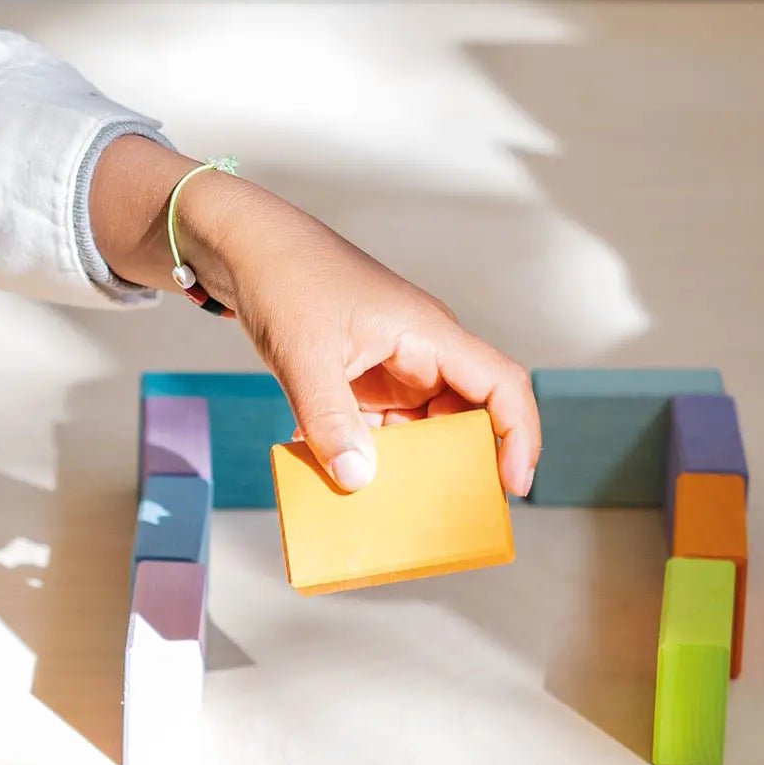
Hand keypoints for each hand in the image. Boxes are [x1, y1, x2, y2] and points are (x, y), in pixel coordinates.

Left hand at [89, 137, 540, 496]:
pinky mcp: (361, 376)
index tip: (513, 485)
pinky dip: (365, 451)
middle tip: (442, 515)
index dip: (518, 436)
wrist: (245, 249)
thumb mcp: (305, 358)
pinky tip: (336, 475)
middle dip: (457, 465)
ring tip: (386, 509)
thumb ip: (331, 421)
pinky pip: (379, 425)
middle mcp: (421, 351)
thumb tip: (358, 481)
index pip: (501, 384)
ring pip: (419, 427)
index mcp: (428, 335)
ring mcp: (391, 365)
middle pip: (465, 416)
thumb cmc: (285, 282)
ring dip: (405, 465)